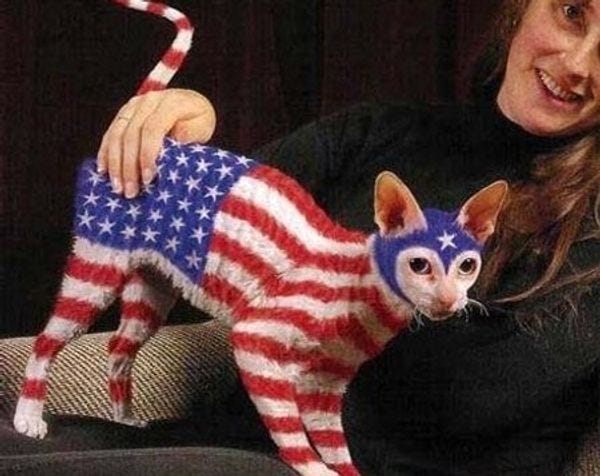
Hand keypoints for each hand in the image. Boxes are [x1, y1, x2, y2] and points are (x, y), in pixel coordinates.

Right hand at [97, 88, 215, 197]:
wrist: (190, 103)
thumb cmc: (198, 120)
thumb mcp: (203, 126)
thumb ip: (190, 133)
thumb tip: (176, 140)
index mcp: (169, 103)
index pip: (152, 129)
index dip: (147, 155)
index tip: (147, 178)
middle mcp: (148, 101)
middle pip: (131, 134)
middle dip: (129, 166)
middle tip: (130, 190)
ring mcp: (134, 106)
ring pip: (117, 134)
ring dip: (115, 163)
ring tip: (118, 187)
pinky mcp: (124, 113)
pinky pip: (110, 133)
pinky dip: (106, 153)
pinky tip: (104, 170)